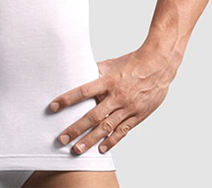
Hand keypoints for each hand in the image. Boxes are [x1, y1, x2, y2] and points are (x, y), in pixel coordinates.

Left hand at [49, 47, 176, 153]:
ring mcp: (128, 108)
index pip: (83, 91)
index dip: (67, 99)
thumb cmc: (131, 62)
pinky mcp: (137, 116)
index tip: (53, 106)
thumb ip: (94, 70)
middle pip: (93, 115)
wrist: (158, 66)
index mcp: (108, 81)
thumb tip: (77, 70)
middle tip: (61, 138)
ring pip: (106, 127)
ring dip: (90, 139)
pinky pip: (122, 131)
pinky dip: (111, 141)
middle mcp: (117, 97)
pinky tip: (100, 149)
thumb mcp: (110, 63)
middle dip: (76, 128)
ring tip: (77, 149)